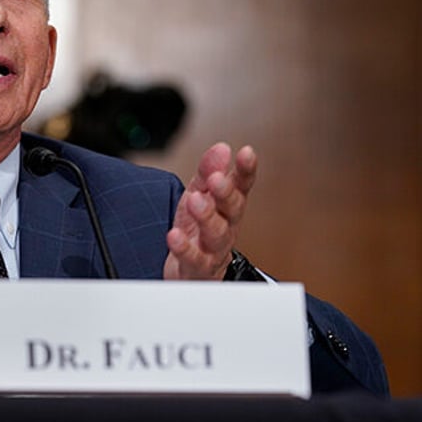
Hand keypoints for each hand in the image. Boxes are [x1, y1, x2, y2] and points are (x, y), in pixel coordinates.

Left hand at [163, 143, 256, 279]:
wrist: (190, 273)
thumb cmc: (198, 231)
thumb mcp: (199, 195)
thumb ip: (208, 173)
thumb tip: (222, 148)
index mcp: (228, 207)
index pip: (242, 186)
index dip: (246, 170)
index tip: (247, 153)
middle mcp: (227, 227)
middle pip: (232, 209)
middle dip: (226, 192)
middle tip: (217, 179)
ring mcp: (214, 249)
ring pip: (217, 234)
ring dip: (207, 216)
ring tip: (195, 201)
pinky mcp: (198, 268)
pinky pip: (194, 258)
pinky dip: (184, 248)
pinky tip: (175, 235)